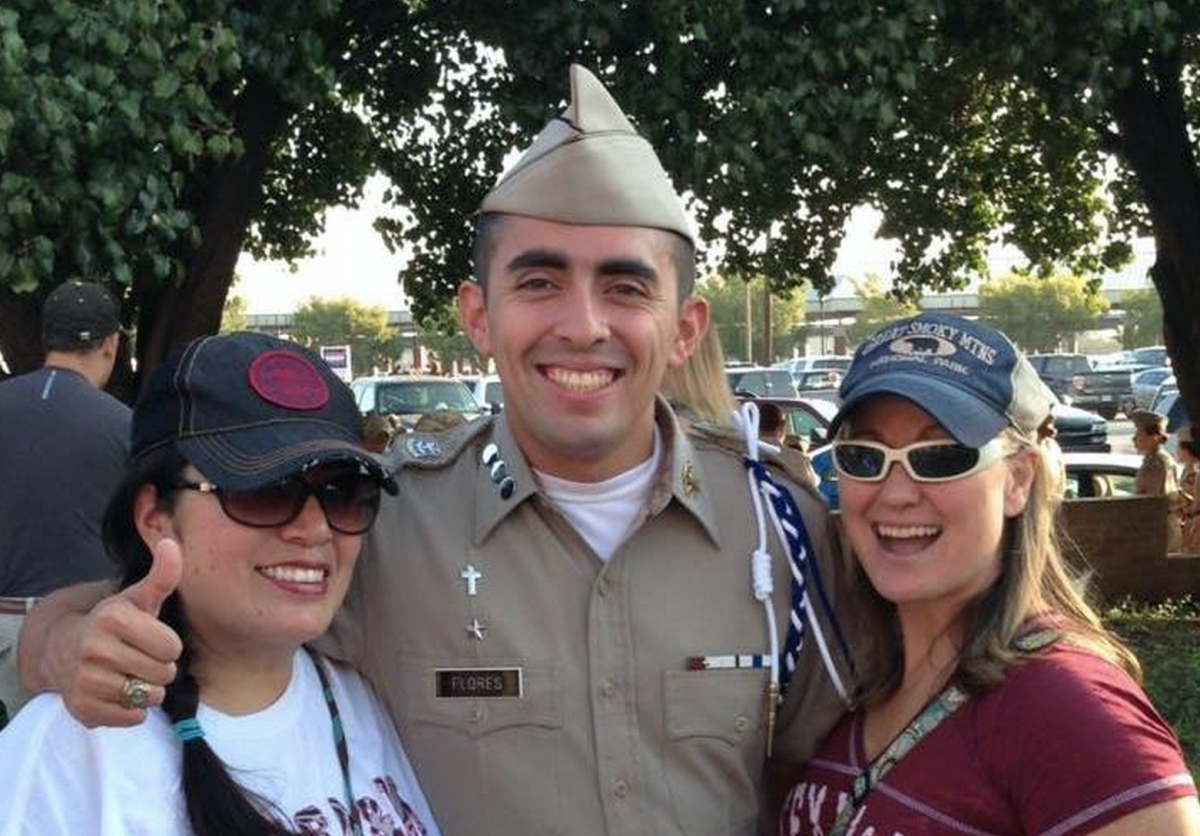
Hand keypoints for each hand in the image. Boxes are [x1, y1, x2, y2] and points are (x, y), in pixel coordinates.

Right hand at [61, 537, 183, 726]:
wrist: (64, 650)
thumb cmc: (114, 623)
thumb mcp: (138, 597)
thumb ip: (162, 575)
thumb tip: (171, 543)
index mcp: (113, 619)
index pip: (172, 648)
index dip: (167, 645)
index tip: (149, 639)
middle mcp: (94, 650)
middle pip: (165, 674)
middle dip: (159, 668)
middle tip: (138, 658)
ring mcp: (86, 682)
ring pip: (151, 697)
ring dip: (147, 689)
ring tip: (128, 673)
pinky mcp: (84, 710)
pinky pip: (134, 718)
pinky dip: (132, 709)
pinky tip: (116, 691)